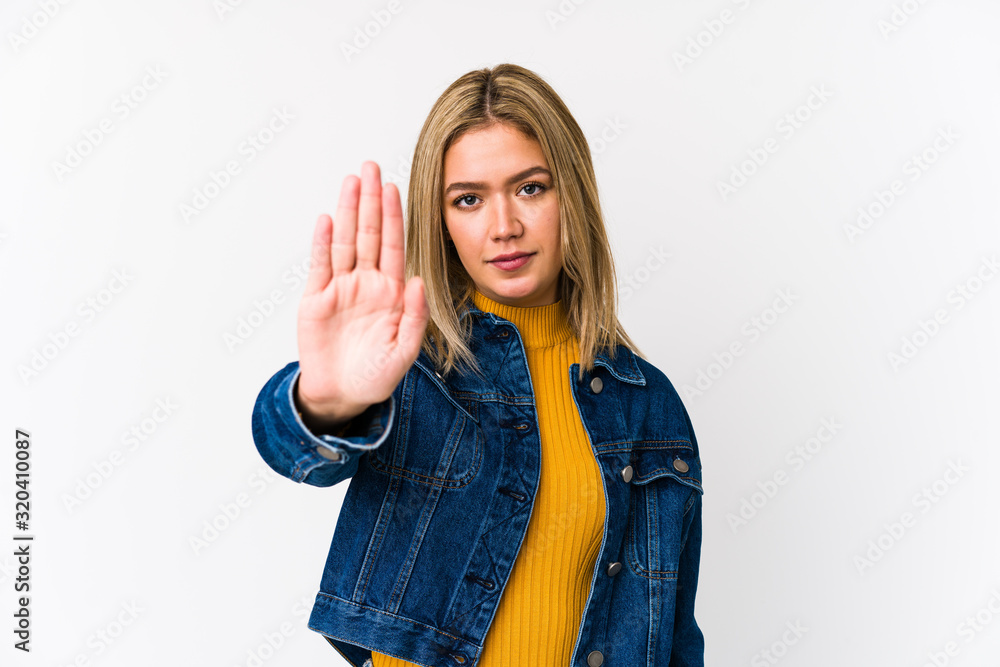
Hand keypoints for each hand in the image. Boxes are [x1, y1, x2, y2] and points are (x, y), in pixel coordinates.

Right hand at [295, 161, 428, 426]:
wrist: (342, 395)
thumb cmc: (376, 376)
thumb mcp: (404, 351)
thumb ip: (415, 316)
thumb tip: (419, 280)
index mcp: (392, 293)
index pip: (394, 246)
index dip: (394, 216)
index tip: (394, 187)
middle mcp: (366, 283)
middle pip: (369, 233)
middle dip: (371, 200)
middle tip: (371, 166)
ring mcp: (340, 288)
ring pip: (345, 241)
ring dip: (347, 211)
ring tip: (350, 181)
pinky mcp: (315, 299)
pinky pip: (320, 265)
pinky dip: (322, 242)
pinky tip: (326, 219)